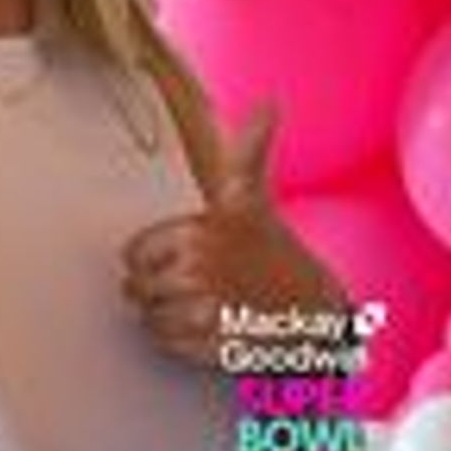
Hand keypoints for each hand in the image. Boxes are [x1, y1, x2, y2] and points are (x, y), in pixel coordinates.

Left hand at [122, 107, 345, 367]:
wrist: (317, 313)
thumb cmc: (276, 253)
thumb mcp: (255, 201)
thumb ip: (249, 151)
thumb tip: (272, 103)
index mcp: (199, 231)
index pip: (133, 254)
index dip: (152, 259)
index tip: (184, 258)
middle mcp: (199, 269)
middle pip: (136, 288)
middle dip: (158, 290)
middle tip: (198, 287)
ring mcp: (206, 310)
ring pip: (148, 318)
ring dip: (168, 317)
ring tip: (206, 308)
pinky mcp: (211, 347)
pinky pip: (165, 344)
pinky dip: (180, 343)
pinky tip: (210, 331)